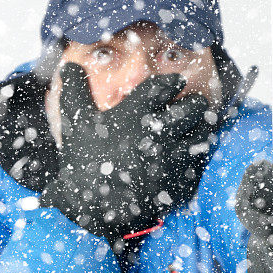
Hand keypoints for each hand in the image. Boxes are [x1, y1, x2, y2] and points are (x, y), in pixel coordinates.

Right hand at [41, 62, 212, 254]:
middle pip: (193, 108)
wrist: (95, 207)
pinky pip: (199, 164)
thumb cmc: (84, 161)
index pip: (164, 86)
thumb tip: (69, 64)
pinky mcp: (179, 180)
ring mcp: (172, 157)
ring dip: (202, 129)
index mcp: (137, 113)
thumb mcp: (75, 121)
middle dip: (195, 103)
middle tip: (194, 104)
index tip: (175, 83)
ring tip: (199, 127)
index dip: (172, 82)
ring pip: (202, 135)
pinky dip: (199, 158)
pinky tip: (193, 156)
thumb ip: (74, 89)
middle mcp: (160, 131)